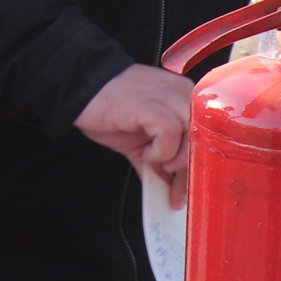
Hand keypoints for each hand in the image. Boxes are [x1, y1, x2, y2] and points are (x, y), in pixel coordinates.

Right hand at [78, 66, 191, 205]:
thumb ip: (157, 161)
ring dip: (177, 157)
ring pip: (193, 132)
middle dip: (190, 168)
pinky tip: (145, 152)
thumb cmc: (107, 109)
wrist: (76, 89)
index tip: (183, 192)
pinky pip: (170, 130)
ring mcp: (165, 95)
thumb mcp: (138, 139)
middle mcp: (179, 92)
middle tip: (172, 189)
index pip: (204, 135)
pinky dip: (162, 150)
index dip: (197, 166)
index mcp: (182, 97)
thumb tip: (169, 190)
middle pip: (204, 136)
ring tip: (154, 162)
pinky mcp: (148, 102)